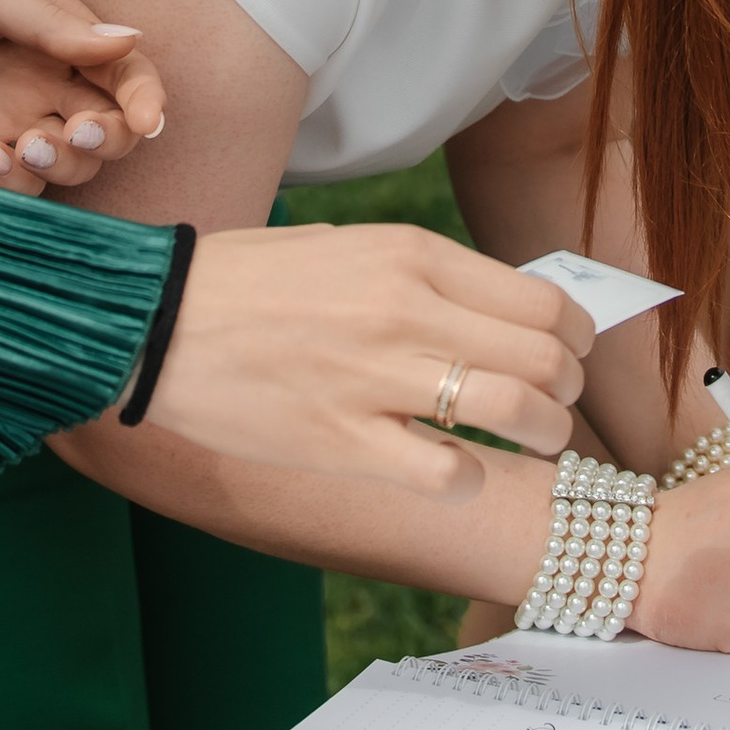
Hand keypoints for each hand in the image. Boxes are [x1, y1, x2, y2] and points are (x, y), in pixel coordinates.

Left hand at [0, 0, 165, 192]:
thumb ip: (50, 24)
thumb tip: (129, 40)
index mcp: (61, 36)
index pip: (127, 75)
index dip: (146, 101)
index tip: (144, 121)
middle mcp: (45, 83)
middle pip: (111, 130)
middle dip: (110, 140)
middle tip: (77, 131)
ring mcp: (10, 121)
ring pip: (71, 164)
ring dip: (64, 164)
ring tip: (20, 144)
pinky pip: (16, 186)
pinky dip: (15, 183)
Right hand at [137, 225, 591, 494]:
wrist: (153, 320)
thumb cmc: (248, 280)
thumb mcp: (349, 248)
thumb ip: (423, 277)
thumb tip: (501, 311)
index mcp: (411, 256)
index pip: (542, 302)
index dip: (576, 338)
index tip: (569, 356)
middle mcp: (405, 310)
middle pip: (546, 358)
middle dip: (569, 391)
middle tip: (555, 407)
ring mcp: (375, 377)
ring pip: (518, 412)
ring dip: (544, 436)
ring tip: (531, 444)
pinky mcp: (343, 440)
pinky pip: (448, 473)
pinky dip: (470, 482)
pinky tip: (455, 475)